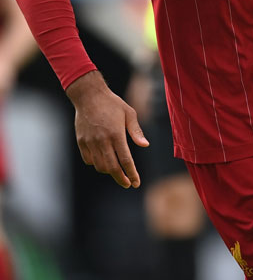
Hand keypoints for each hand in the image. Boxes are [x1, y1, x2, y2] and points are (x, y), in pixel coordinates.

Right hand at [67, 71, 148, 187]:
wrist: (89, 96)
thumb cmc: (113, 104)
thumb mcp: (129, 114)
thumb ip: (136, 132)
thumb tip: (145, 145)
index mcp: (116, 134)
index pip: (125, 160)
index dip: (131, 174)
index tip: (136, 183)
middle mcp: (102, 140)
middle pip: (112, 167)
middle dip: (121, 178)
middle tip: (128, 184)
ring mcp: (90, 142)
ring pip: (100, 165)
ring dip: (109, 171)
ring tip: (117, 171)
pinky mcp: (81, 141)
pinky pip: (89, 159)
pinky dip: (96, 164)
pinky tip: (103, 161)